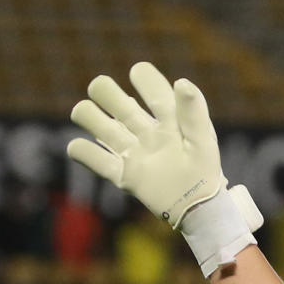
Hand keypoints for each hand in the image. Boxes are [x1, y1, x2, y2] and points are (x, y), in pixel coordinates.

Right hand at [70, 63, 226, 225]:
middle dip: (103, 90)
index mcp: (168, 118)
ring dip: (86, 114)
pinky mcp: (124, 175)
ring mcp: (132, 152)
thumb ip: (193, 112)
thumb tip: (181, 81)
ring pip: (98, 124)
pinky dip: (82, 151)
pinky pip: (96, 160)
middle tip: (109, 98)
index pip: (151, 86)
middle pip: (113, 98)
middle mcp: (146, 130)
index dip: (142, 75)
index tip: (137, 74)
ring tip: (89, 118)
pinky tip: (78, 147)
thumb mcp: (203, 140)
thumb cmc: (205, 172)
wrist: (199, 209)